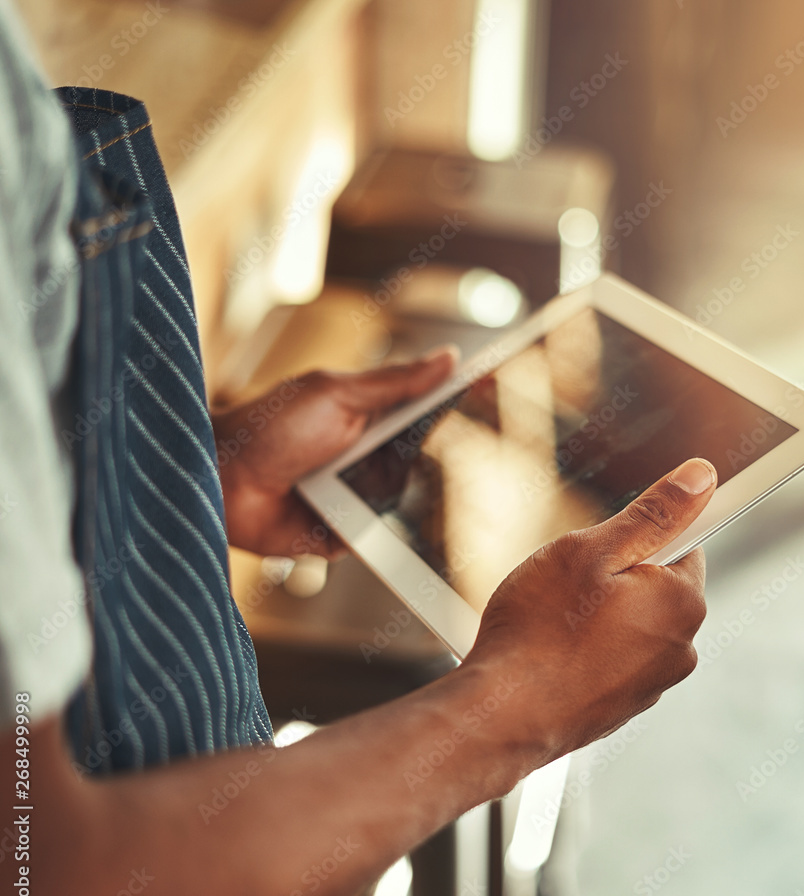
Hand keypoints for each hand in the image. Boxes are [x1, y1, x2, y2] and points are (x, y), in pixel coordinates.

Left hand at [213, 349, 456, 557]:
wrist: (218, 481)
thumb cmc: (267, 426)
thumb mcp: (336, 394)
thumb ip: (395, 381)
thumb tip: (448, 357)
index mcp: (370, 414)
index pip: (427, 408)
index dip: (459, 400)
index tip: (492, 388)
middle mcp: (368, 455)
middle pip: (422, 458)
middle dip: (430, 456)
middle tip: (427, 448)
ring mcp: (356, 496)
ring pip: (403, 499)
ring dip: (390, 493)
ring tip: (352, 483)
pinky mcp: (343, 535)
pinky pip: (376, 538)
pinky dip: (371, 532)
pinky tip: (355, 517)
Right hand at [464, 457, 716, 761]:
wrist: (503, 714)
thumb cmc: (539, 628)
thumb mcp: (591, 550)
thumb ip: (653, 514)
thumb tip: (701, 477)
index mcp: (682, 601)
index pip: (686, 546)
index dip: (645, 535)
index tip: (609, 540)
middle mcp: (681, 647)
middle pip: (657, 587)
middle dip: (618, 576)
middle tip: (569, 579)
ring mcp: (652, 683)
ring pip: (633, 625)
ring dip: (602, 615)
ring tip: (553, 618)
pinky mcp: (623, 706)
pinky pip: (614, 659)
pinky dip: (590, 650)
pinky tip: (552, 650)